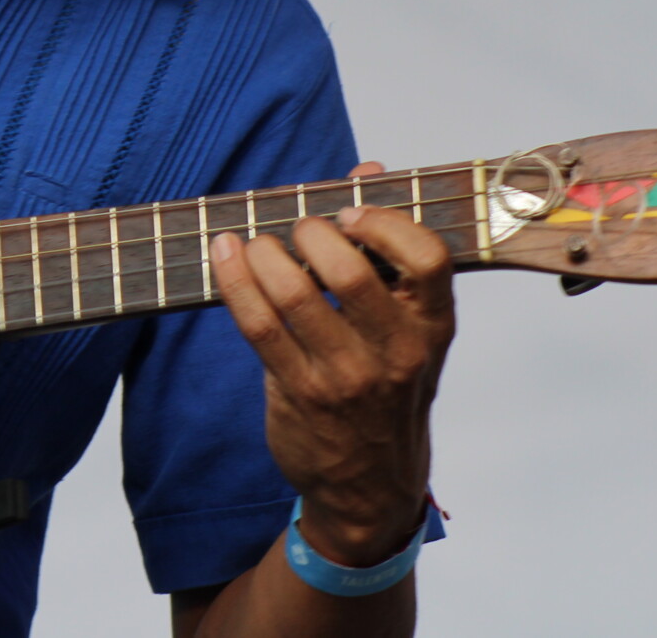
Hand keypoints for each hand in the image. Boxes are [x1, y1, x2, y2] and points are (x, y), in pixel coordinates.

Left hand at [208, 163, 454, 568]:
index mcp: (432, 327)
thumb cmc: (387, 389)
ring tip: (253, 243)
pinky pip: (258, 326)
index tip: (351, 213)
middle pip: (349, 272)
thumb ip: (384, 249)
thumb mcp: (406, 329)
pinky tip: (225, 256)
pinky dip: (235, 282)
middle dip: (310, 233)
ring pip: (295, 297)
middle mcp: (395, 353)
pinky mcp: (298, 393)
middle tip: (297, 230)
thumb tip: (366, 169)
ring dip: (264, 255)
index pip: (428, 259)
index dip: (386, 222)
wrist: (370, 488)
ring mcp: (346, 377)